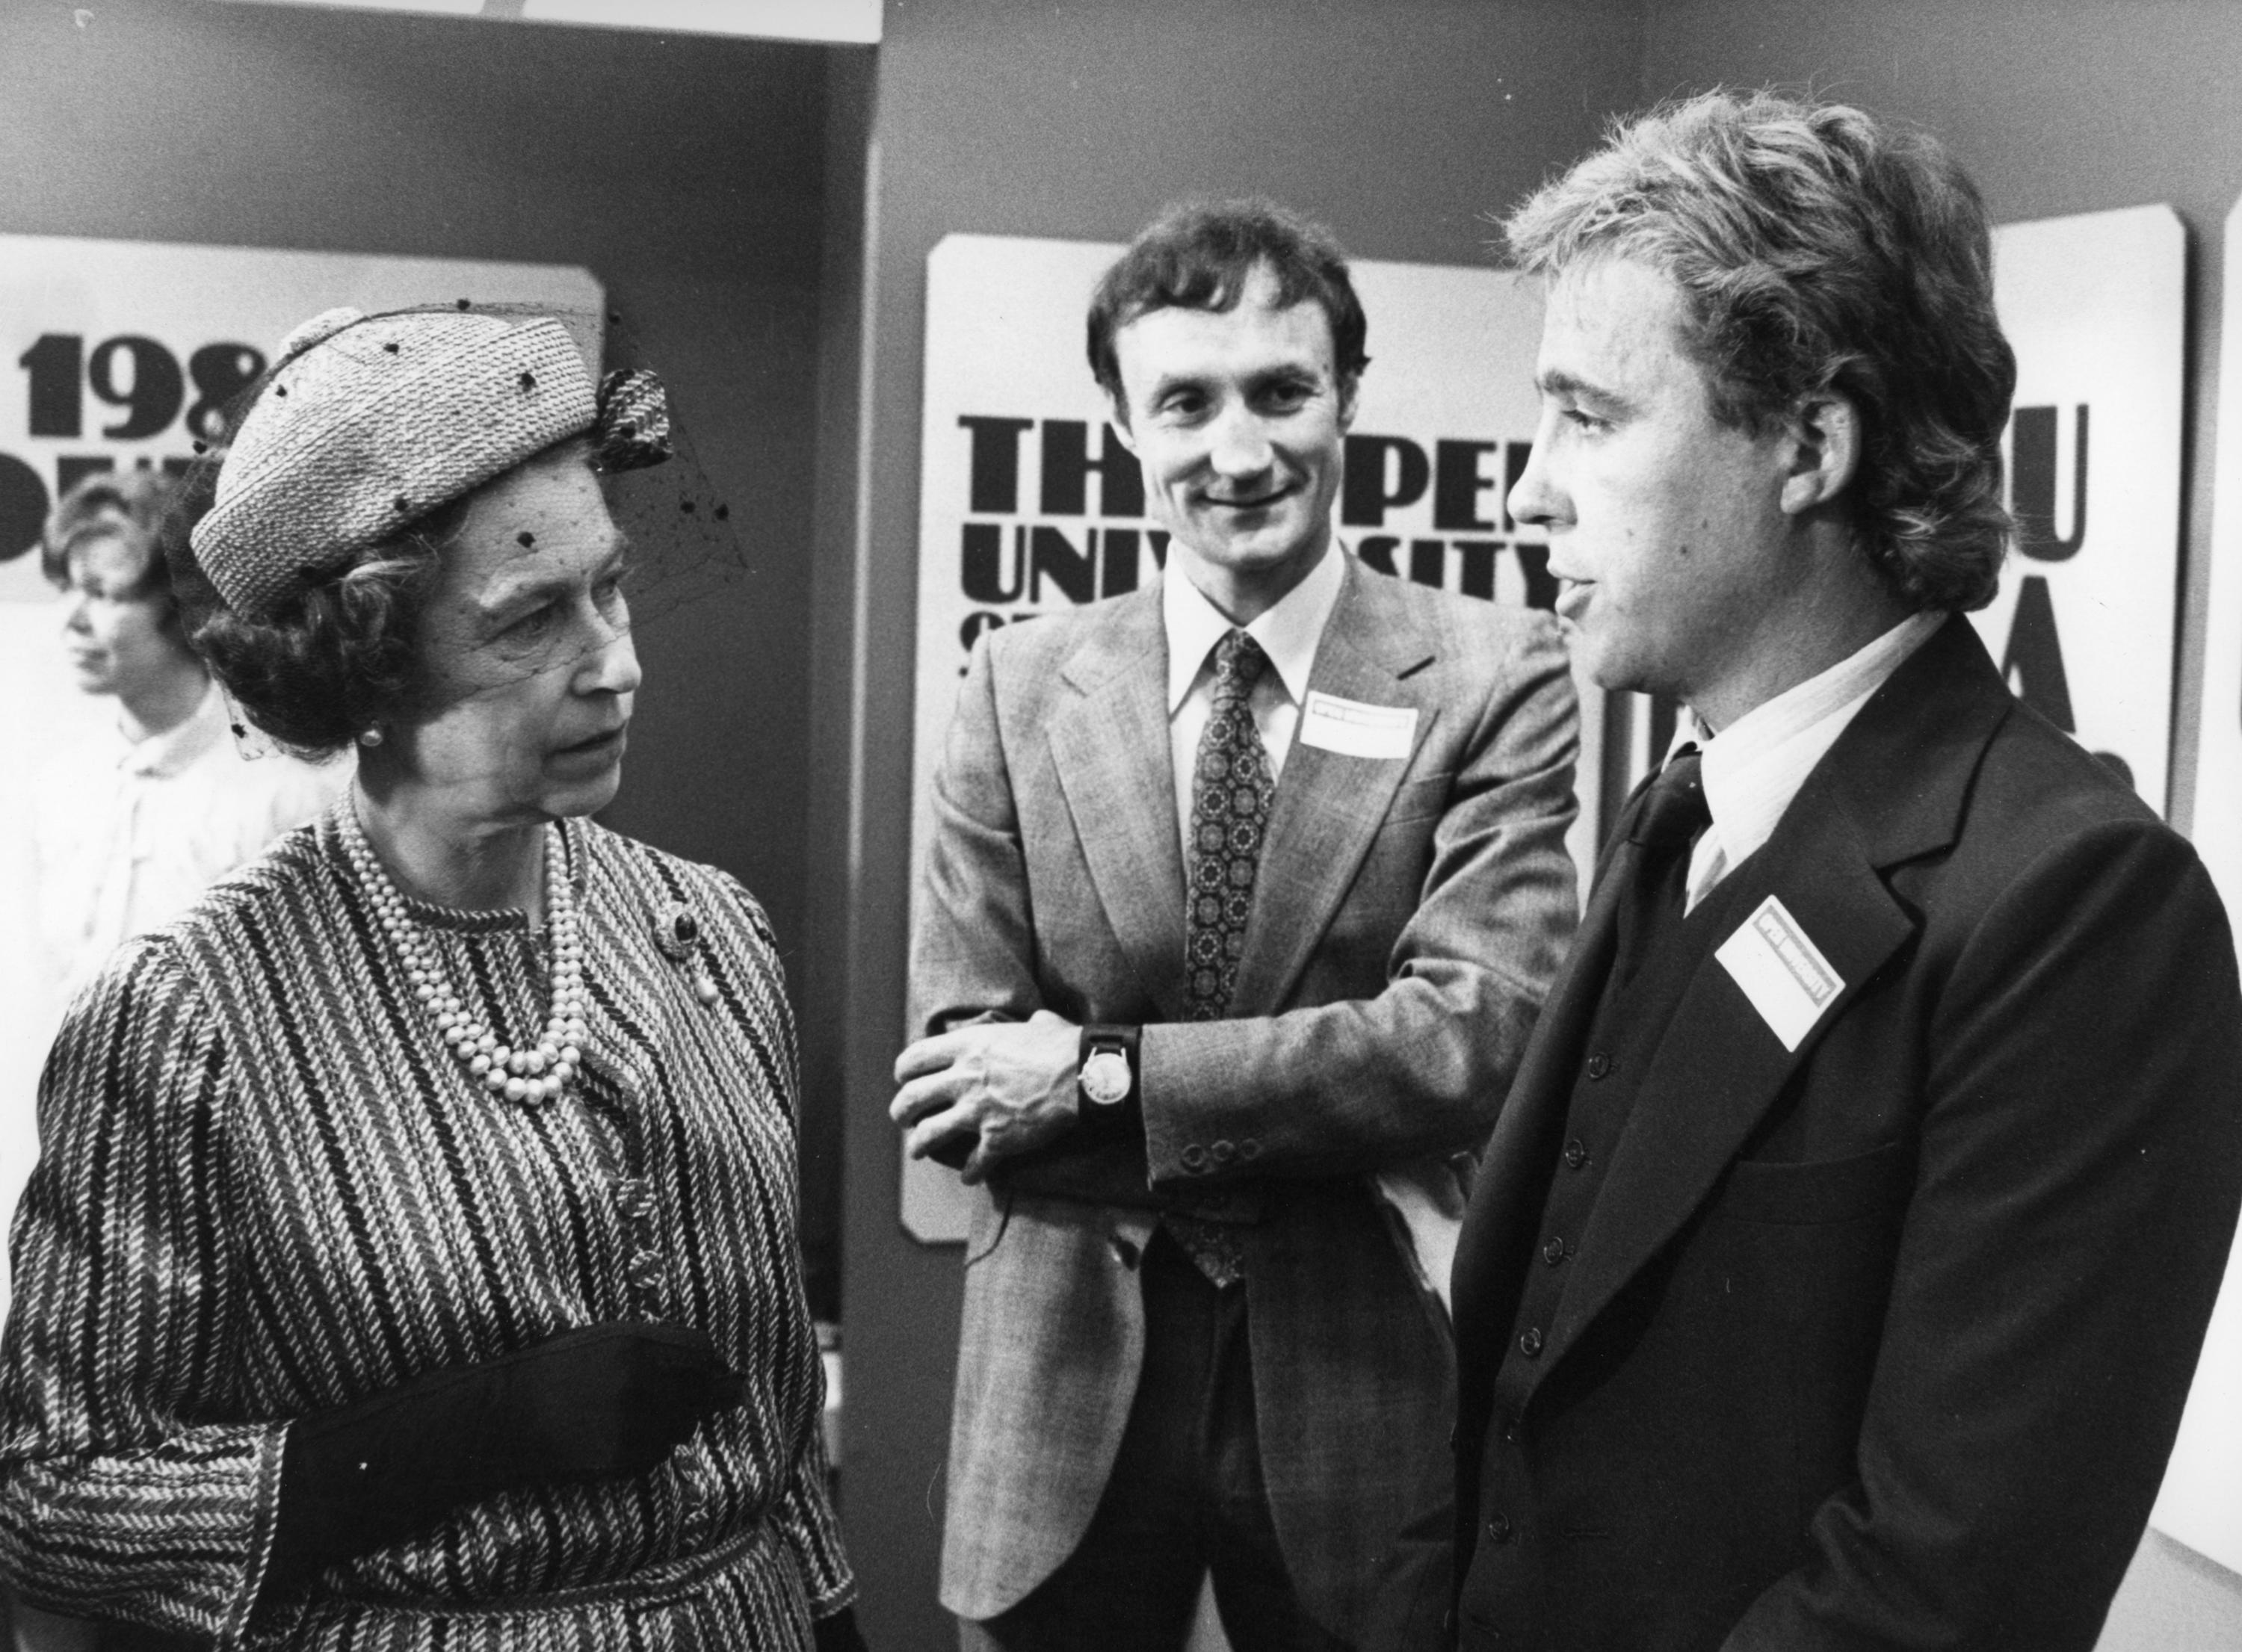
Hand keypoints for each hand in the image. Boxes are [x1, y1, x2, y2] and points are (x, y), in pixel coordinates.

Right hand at [494, 1321, 745, 1484]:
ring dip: (671, 1420)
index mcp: (636, 1343)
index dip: (704, 1361)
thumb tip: (731, 1374)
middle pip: (700, 1389)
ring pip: (683, 1424)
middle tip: (662, 1395)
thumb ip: (663, 1346)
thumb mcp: (604, 1339)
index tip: (697, 1369)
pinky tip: (619, 1434)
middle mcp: (642, 1382)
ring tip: (630, 1413)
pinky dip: (650, 1444)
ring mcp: (635, 1423)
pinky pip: (660, 1452)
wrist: (506, 1418)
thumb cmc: (553, 1369)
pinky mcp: (625, 1458)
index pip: (703, 1351)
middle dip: (693, 1393)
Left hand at [890, 1010, 1080, 1183]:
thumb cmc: (1063, 1045)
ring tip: (917, 1151)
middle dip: (901, 1111)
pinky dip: (970, 1172)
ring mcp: (977, 1111)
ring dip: (918, 1145)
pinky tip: (969, 1177)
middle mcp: (965, 1079)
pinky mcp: (997, 1139)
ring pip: (929, 1134)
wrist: (1082, 1076)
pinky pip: (975, 1162)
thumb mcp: (1039, 1024)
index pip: (916, 1059)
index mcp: (969, 1046)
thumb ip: (1027, 1025)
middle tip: (903, 1117)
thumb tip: (1037, 1021)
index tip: (904, 1079)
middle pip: (912, 1098)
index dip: (904, 1071)